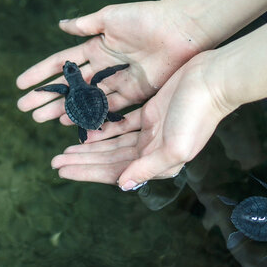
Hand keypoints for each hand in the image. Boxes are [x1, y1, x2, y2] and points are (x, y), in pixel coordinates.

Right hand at [16, 1, 206, 124]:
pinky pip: (107, 108)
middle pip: (69, 85)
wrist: (180, 30)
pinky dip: (90, 116)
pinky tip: (72, 124)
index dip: (40, 73)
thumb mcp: (109, 17)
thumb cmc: (145, 19)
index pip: (61, 63)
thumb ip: (85, 25)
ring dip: (62, 109)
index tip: (20, 84)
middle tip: (25, 109)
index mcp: (95, 47)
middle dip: (46, 96)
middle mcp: (102, 66)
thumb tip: (59, 26)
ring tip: (41, 119)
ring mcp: (116, 81)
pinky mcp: (132, 94)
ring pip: (83, 99)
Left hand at [50, 52, 233, 189]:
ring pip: (112, 144)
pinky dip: (104, 129)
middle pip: (109, 159)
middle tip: (55, 161)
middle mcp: (152, 152)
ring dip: (89, 147)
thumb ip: (147, 168)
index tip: (62, 169)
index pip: (115, 172)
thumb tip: (122, 185)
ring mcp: (150, 133)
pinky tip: (86, 131)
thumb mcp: (174, 148)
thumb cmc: (195, 116)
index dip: (87, 171)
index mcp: (157, 164)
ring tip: (65, 150)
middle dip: (82, 161)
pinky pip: (120, 126)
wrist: (212, 81)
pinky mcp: (149, 115)